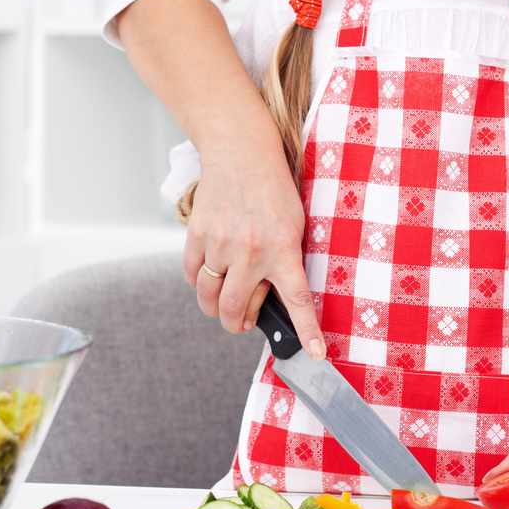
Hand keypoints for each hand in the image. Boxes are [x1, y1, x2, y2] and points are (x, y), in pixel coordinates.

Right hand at [182, 137, 325, 358]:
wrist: (241, 153)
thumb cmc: (273, 190)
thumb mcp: (294, 225)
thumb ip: (286, 261)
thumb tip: (273, 300)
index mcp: (283, 249)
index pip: (298, 300)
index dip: (307, 332)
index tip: (315, 354)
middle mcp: (251, 251)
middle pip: (235, 310)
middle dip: (236, 325)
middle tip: (241, 323)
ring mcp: (221, 244)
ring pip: (209, 298)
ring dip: (215, 309)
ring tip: (222, 304)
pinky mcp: (198, 234)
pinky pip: (193, 275)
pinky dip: (199, 282)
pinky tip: (208, 275)